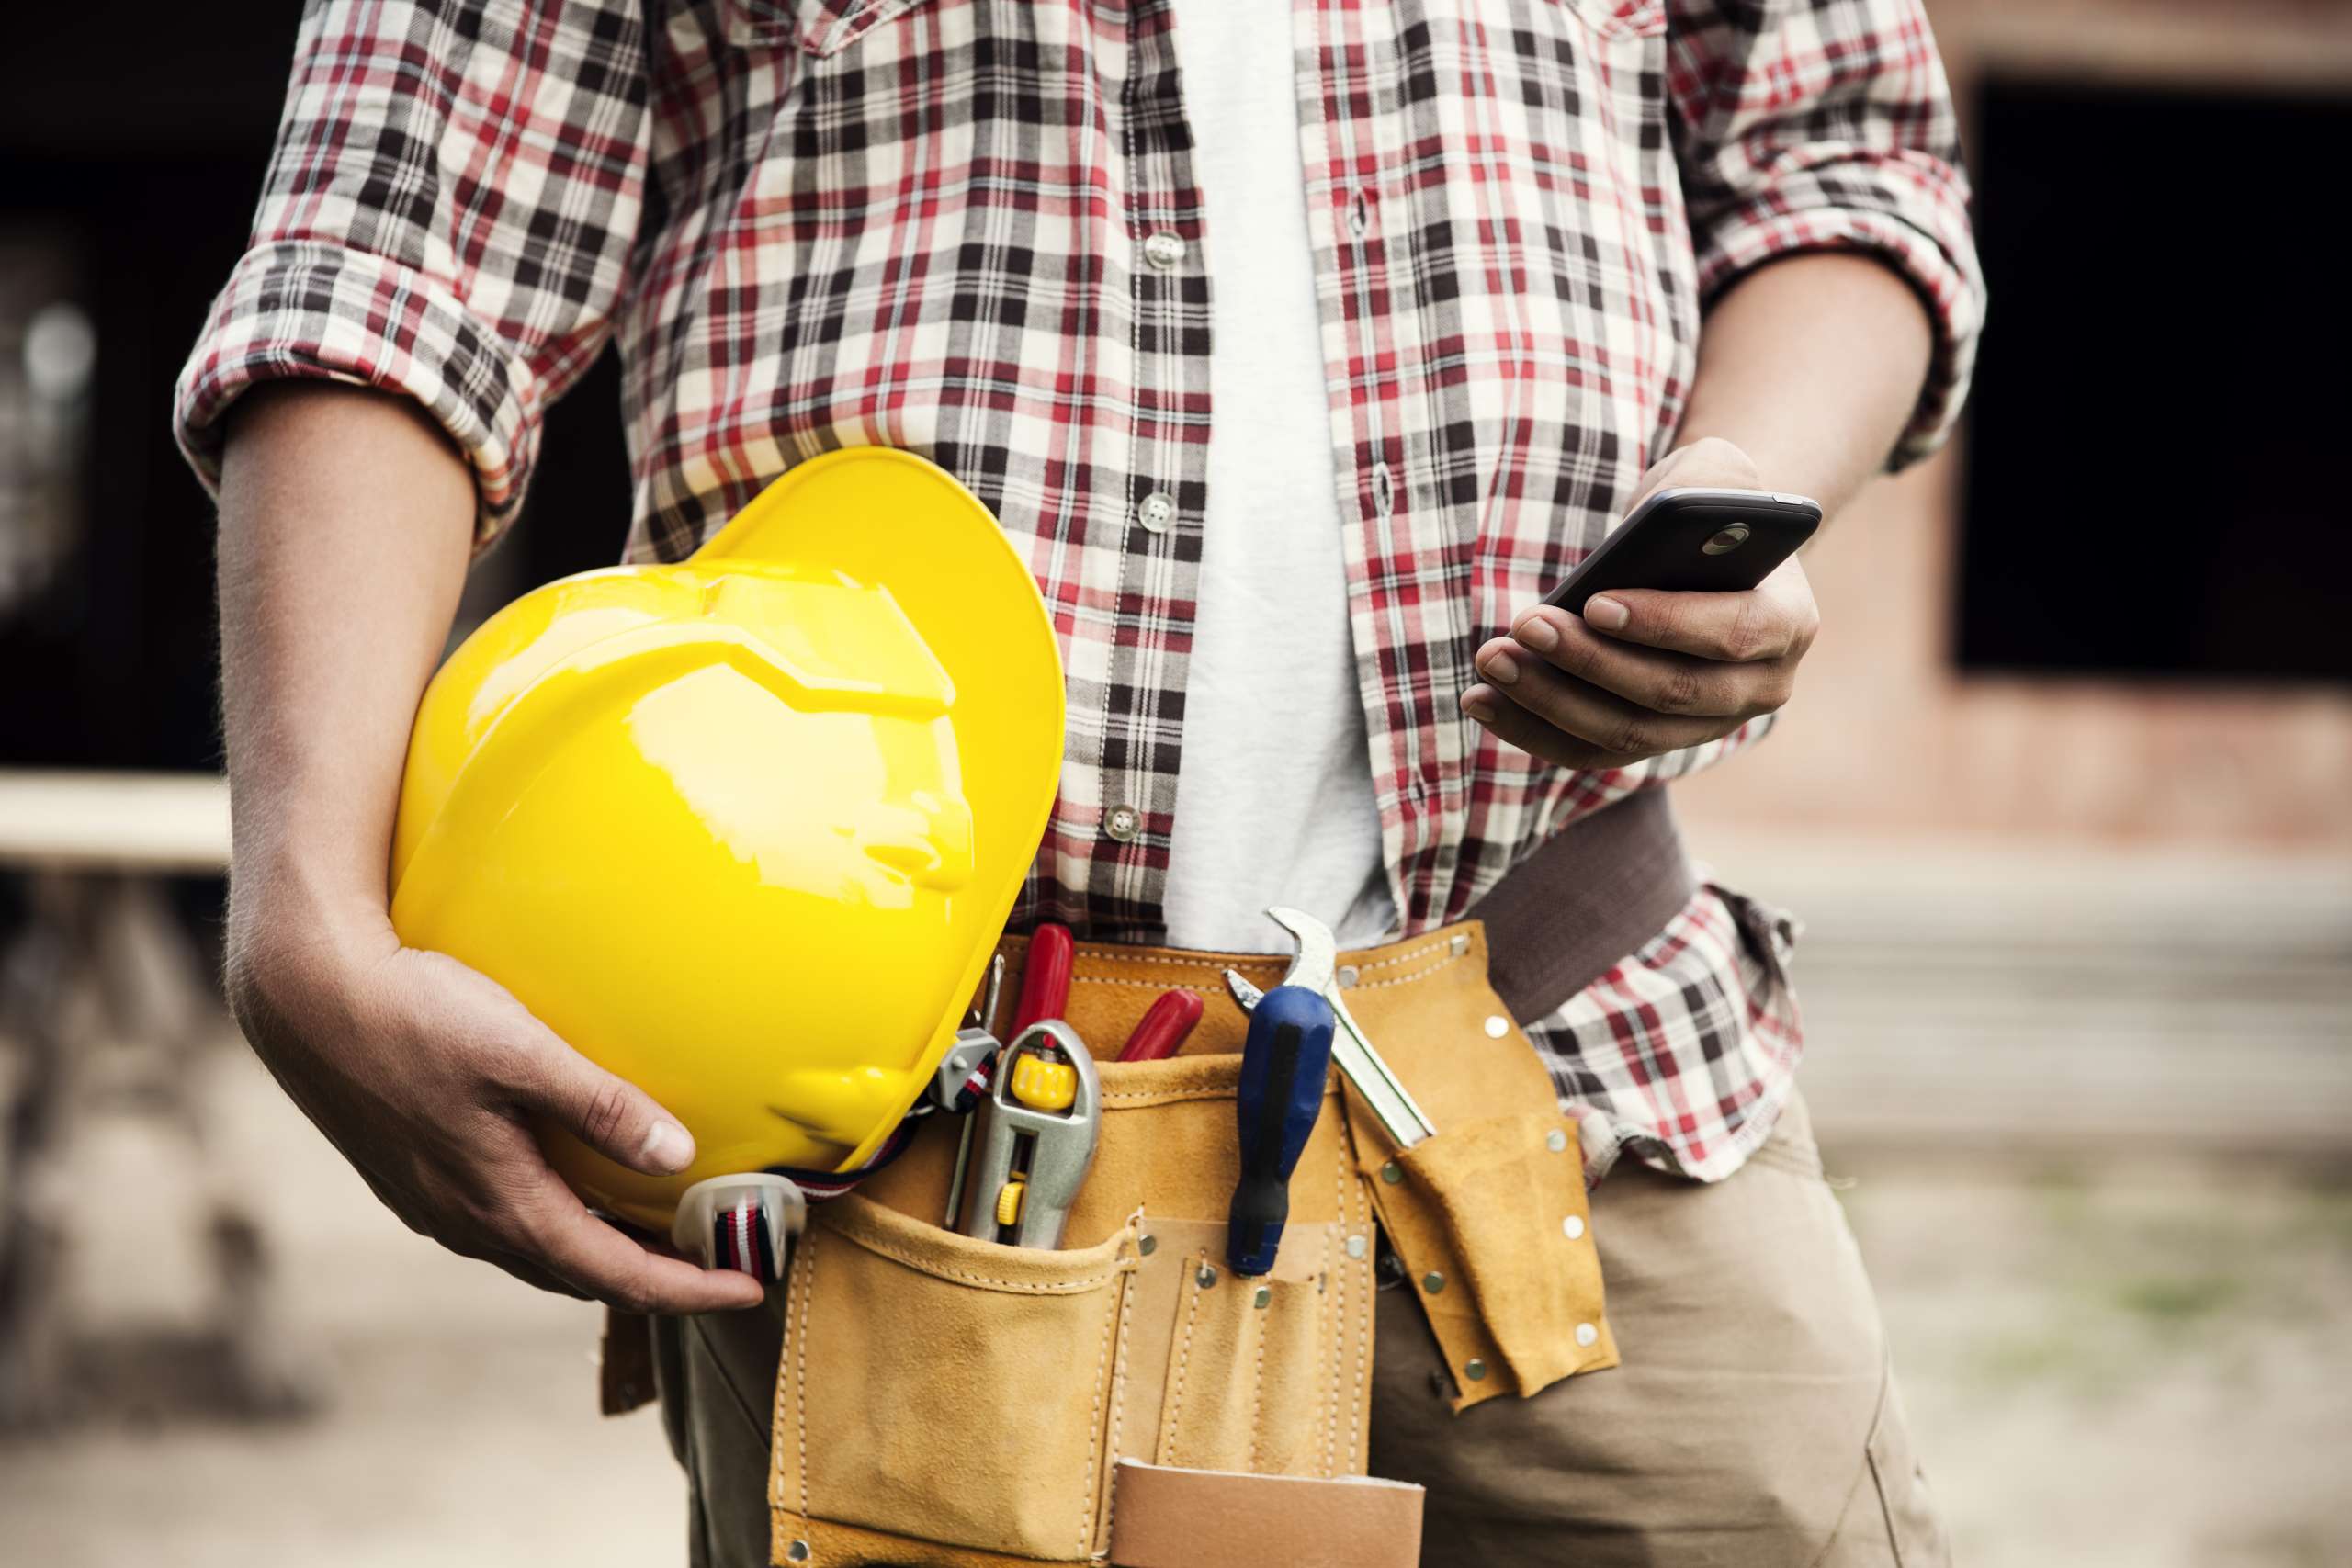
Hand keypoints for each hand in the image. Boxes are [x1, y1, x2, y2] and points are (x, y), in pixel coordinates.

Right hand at [226, 899, 763, 1314]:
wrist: (304, 996)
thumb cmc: (414, 1015)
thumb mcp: (520, 1051)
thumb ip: (601, 1106)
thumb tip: (676, 1156)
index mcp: (500, 1202)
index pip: (613, 1273)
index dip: (685, 1289)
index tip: (746, 1289)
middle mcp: (465, 1219)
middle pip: (578, 1273)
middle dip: (651, 1280)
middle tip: (715, 1268)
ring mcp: (433, 1201)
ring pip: (535, 1250)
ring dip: (600, 1252)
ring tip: (658, 1235)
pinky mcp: (413, 1173)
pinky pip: (502, 1219)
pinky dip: (555, 1222)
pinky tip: (574, 1187)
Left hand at [1460, 438, 1819, 769]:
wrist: (1704, 553)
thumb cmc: (1707, 505)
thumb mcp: (1718, 471)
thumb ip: (1708, 481)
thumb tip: (1657, 525)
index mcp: (1788, 621)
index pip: (1730, 634)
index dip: (1664, 624)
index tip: (1594, 602)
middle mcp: (1758, 688)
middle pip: (1670, 694)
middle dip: (1589, 662)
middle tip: (1524, 624)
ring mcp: (1707, 725)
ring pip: (1626, 735)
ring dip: (1550, 701)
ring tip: (1491, 661)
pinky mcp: (1655, 742)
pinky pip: (1589, 751)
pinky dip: (1533, 730)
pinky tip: (1480, 699)